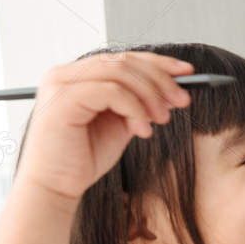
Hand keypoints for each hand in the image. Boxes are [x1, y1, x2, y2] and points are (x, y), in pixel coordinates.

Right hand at [17, 51, 195, 200]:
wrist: (56, 186)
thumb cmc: (84, 157)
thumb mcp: (121, 124)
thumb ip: (140, 104)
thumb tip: (172, 89)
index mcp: (79, 75)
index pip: (123, 58)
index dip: (158, 62)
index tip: (188, 73)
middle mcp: (66, 74)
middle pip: (124, 61)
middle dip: (160, 79)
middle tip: (182, 100)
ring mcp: (61, 84)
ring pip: (119, 73)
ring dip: (149, 96)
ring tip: (162, 120)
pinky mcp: (63, 99)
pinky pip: (110, 91)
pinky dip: (134, 109)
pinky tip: (142, 131)